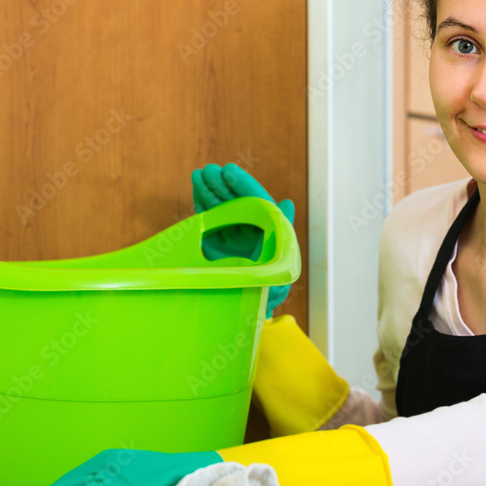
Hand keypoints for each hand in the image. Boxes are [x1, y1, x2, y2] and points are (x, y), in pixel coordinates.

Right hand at [192, 162, 294, 316]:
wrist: (242, 314)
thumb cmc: (266, 294)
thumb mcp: (277, 268)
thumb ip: (281, 236)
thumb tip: (288, 204)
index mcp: (270, 234)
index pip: (258, 203)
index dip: (244, 185)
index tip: (228, 171)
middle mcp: (253, 232)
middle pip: (238, 202)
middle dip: (223, 185)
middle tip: (207, 171)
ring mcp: (234, 237)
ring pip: (223, 208)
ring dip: (211, 191)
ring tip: (199, 175)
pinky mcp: (217, 245)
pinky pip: (211, 219)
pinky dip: (203, 204)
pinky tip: (197, 189)